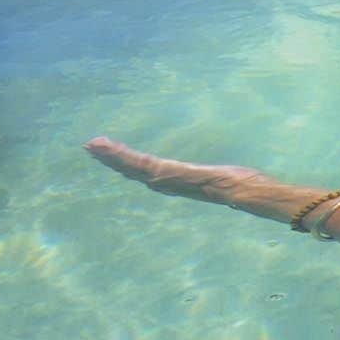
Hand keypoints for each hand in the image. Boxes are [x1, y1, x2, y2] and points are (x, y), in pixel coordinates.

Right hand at [87, 137, 275, 213]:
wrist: (248, 193)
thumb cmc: (243, 186)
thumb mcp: (224, 177)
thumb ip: (218, 177)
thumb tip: (225, 177)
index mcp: (179, 181)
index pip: (147, 170)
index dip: (128, 163)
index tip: (111, 153)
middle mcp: (170, 183)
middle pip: (135, 170)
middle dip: (112, 159)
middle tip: (90, 147)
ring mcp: (170, 180)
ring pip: (135, 167)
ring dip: (113, 157)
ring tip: (92, 146)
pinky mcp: (172, 174)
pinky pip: (144, 164)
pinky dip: (125, 156)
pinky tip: (111, 149)